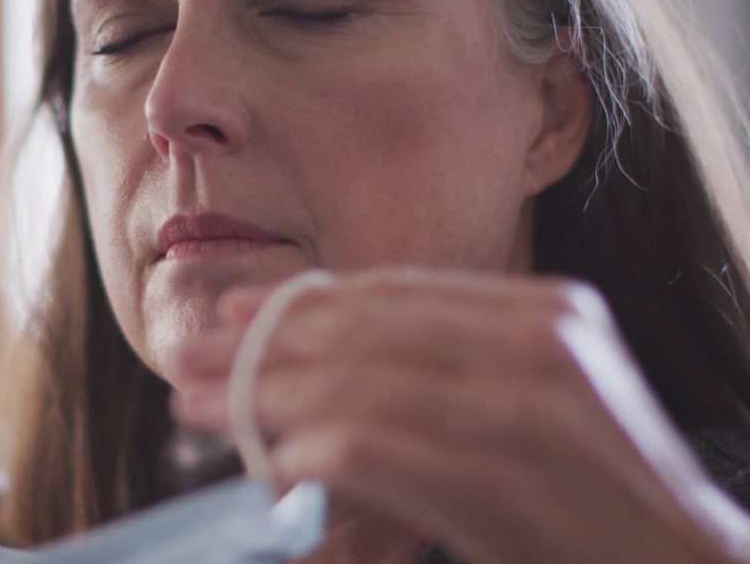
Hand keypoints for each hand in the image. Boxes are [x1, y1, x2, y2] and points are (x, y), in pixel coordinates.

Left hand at [172, 268, 741, 563]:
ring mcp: (519, 407)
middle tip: (188, 359)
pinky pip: (368, 446)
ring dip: (263, 399)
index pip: (394, 291)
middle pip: (359, 328)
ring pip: (351, 382)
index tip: (233, 310)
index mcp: (545, 311)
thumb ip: (447, 368)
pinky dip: (307, 453)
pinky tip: (273, 465)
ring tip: (202, 409)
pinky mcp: (498, 478)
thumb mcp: (539, 404)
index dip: (301, 300)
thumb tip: (325, 364)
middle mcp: (534, 343)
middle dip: (261, 345)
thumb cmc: (599, 495)